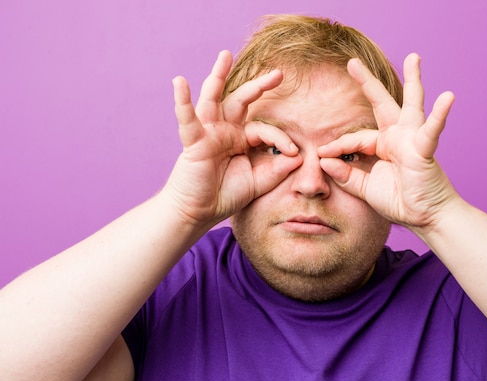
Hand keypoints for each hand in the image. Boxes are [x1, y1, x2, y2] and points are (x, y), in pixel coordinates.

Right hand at [164, 50, 300, 227]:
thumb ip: (278, 169)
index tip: (293, 152)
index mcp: (241, 138)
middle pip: (242, 101)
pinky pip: (187, 119)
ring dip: (218, 76)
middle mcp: (225, 130)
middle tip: (279, 73)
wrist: (200, 212)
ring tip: (225, 55)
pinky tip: (180, 82)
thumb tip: (300, 156)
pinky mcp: (193, 142)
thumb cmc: (226, 194)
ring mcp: (208, 133)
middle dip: (259, 86)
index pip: (264, 129)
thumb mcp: (259, 181)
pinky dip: (182, 101)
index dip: (280, 139)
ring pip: (214, 99)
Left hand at [318, 53, 456, 230]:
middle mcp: (398, 137)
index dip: (338, 146)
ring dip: (413, 81)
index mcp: (383, 145)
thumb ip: (345, 175)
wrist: (425, 217)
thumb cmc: (399, 200)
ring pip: (411, 104)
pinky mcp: (424, 149)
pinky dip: (439, 115)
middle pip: (381, 104)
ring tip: (413, 58)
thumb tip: (324, 160)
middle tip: (352, 62)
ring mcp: (412, 140)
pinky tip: (448, 97)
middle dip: (367, 83)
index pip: (356, 138)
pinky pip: (431, 130)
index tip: (321, 153)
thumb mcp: (365, 188)